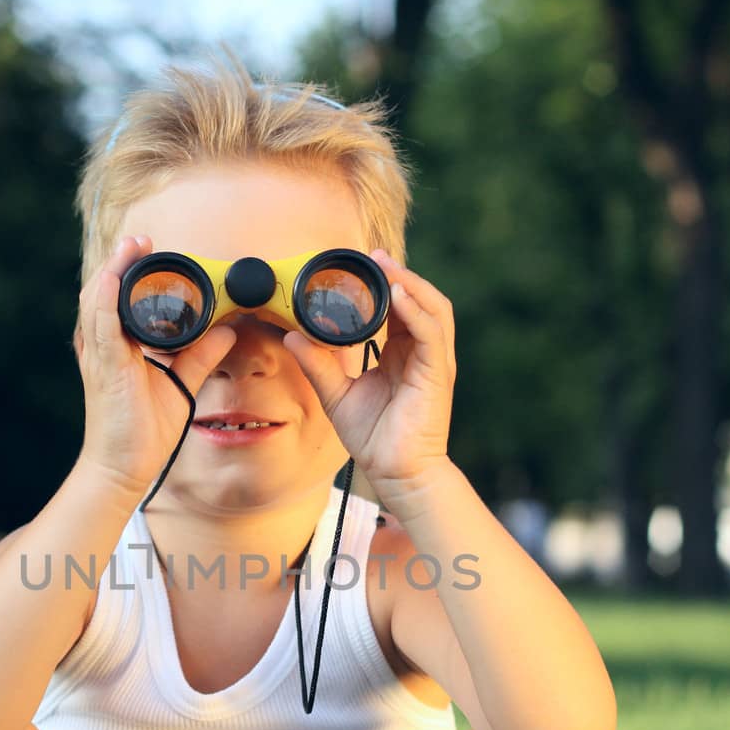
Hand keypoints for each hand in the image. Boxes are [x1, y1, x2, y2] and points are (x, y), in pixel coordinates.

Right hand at [74, 234, 236, 494]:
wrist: (124, 467)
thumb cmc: (142, 430)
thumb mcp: (180, 383)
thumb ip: (201, 355)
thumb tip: (229, 330)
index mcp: (115, 346)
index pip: (117, 299)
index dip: (130, 272)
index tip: (151, 250)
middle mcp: (102, 346)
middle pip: (103, 291)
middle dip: (120, 261)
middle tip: (142, 239)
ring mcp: (100, 356)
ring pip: (97, 300)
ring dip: (114, 269)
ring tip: (131, 245)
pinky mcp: (105, 369)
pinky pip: (101, 326)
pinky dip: (106, 299)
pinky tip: (114, 278)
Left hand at [281, 249, 455, 488]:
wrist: (397, 473)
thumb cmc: (375, 438)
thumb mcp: (337, 394)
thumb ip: (318, 364)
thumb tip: (291, 337)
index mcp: (402, 352)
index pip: (399, 307)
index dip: (383, 283)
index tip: (358, 265)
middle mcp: (422, 352)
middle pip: (419, 299)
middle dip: (398, 274)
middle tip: (371, 255)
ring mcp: (434, 361)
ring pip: (432, 308)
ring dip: (410, 283)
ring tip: (386, 265)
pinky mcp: (438, 373)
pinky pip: (431, 333)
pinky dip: (415, 310)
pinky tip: (397, 295)